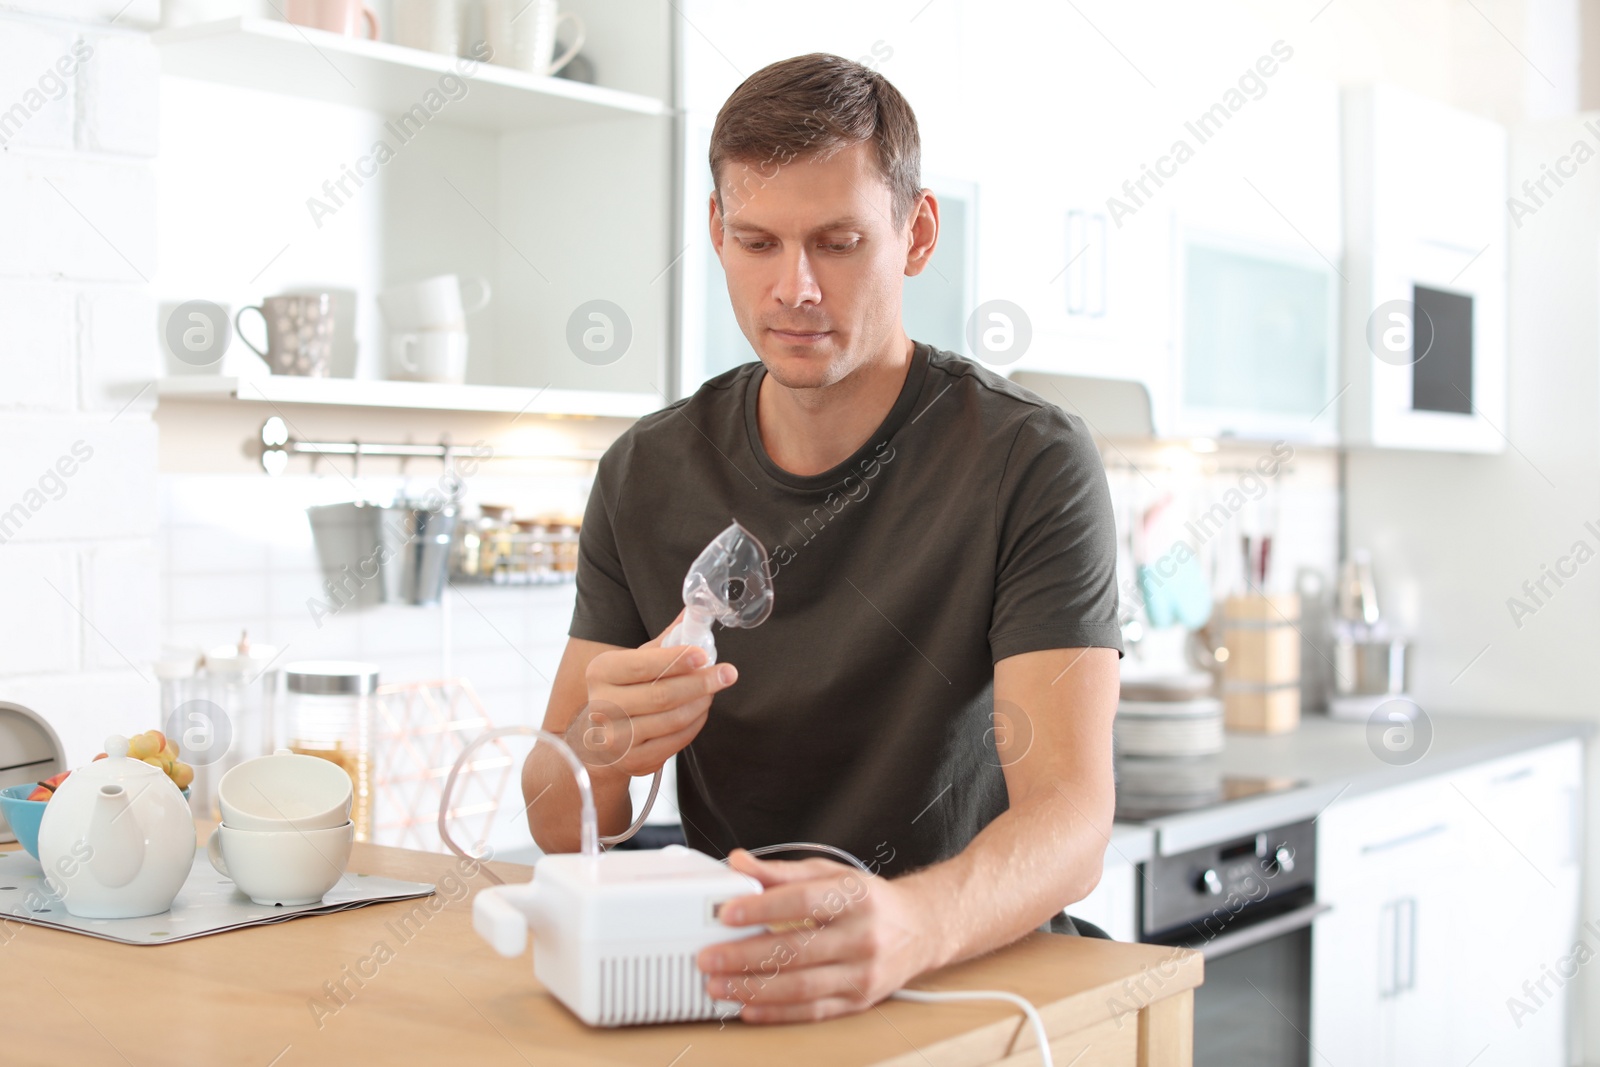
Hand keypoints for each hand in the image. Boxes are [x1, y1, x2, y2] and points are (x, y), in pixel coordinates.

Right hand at [574, 610, 737, 778]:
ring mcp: (615, 739)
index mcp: (600, 672)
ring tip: (713, 690)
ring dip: (701, 703)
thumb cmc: (625, 689)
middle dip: (700, 683)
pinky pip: (675, 742)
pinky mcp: (633, 761)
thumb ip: (667, 638)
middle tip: (727, 673)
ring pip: (672, 720)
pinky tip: (700, 710)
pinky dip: (695, 725)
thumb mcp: (636, 659)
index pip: (642, 664)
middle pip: (661, 695)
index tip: (704, 655)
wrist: (599, 738)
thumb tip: (696, 610)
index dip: (676, 660)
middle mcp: (601, 706)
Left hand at [696, 850, 938, 1023]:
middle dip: (745, 956)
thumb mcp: (830, 874)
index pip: (802, 901)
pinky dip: (776, 1013)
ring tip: (719, 985)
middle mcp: (862, 936)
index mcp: (855, 897)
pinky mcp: (859, 1000)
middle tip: (709, 958)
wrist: (921, 929)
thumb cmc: (869, 901)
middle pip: (797, 949)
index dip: (762, 907)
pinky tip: (748, 1007)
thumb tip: (739, 863)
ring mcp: (863, 973)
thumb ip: (782, 871)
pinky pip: (813, 1011)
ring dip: (753, 988)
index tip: (726, 912)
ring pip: (801, 986)